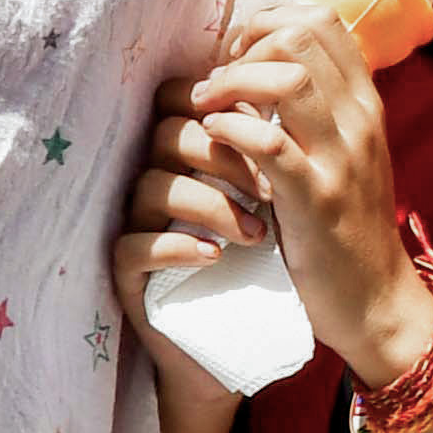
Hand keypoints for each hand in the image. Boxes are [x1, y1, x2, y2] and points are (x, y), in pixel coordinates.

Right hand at [114, 121, 261, 432]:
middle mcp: (158, 180)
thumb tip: (303, 88)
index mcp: (190, 154)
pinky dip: (177, 245)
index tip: (277, 134)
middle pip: (167, 134)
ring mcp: (140, 226)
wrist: (250, 345)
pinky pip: (134, 246)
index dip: (224, 105)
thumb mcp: (285, 201)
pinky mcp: (129, 274)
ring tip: (256, 236)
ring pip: (151, 187)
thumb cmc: (271, 266)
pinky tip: (214, 255)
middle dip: (225, 156)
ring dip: (209, 204)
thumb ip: (278, 145)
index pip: (182, 99)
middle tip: (271, 191)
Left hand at [187, 0, 429, 384]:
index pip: (322, 18)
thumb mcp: (340, 151)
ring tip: (207, 106)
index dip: (267, 21)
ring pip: (288, 78)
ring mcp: (342, 158)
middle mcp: (360, 119)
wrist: (375, 297)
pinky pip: (268, 144)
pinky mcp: (316, 200)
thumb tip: (260, 60)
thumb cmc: (343, 222)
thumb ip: (315, 105)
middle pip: (301, 33)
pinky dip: (231, 129)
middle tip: (215, 81)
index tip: (236, 55)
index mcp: (365, 102)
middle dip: (244, 45)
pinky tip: (214, 137)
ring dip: (232, 82)